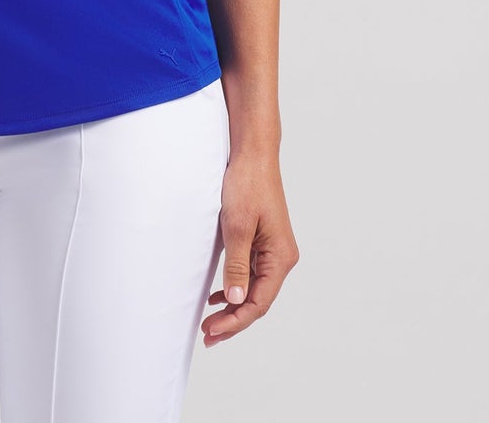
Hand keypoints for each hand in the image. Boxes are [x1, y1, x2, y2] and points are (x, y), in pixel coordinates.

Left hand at [201, 148, 298, 346]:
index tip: (212, 331)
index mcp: (280, 257)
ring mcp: (273, 249)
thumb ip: (237, 265)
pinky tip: (220, 296)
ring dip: (233, 306)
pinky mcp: (263, 241)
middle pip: (258, 300)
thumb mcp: (236, 226)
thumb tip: (236, 300)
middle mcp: (281, 257)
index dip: (235, 321)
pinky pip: (251, 273)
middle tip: (207, 335)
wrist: (253, 154)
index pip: (258, 302)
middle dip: (233, 320)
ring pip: (254, 288)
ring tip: (210, 322)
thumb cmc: (247, 184)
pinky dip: (236, 287)